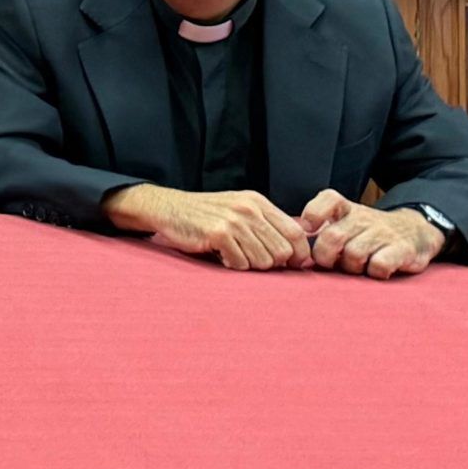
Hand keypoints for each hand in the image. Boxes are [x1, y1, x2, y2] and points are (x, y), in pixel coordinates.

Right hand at [104, 183, 311, 269]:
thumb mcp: (240, 209)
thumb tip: (299, 252)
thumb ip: (267, 225)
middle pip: (282, 252)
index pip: (296, 233)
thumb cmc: (207, 214)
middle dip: (271, 263)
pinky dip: (232, 266)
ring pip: (263, 262)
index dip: (299, 254)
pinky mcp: (218, 234)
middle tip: (252, 259)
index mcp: (258, 202)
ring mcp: (233, 221)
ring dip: (250, 265)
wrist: (168, 208)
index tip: (292, 264)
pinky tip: (221, 255)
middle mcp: (249, 209)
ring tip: (234, 255)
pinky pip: (240, 265)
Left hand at [299, 191, 444, 279]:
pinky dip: (374, 272)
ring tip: (356, 267)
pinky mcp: (402, 250)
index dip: (313, 214)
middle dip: (326, 256)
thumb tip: (291, 238)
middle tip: (332, 263)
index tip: (310, 230)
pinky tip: (376, 270)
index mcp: (346, 208)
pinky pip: (379, 265)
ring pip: (354, 254)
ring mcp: (383, 233)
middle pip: (332, 237)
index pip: (328, 199)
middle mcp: (363, 217)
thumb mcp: (344, 221)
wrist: (415, 232)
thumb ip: (319, 226)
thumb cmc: (368, 232)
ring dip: (351, 267)